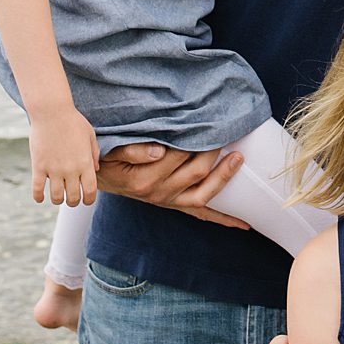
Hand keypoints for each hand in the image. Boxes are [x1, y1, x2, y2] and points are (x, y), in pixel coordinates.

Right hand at [28, 106, 99, 206]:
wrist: (52, 111)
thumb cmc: (73, 121)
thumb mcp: (90, 135)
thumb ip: (94, 154)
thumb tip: (94, 171)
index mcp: (85, 163)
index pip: (89, 191)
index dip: (88, 200)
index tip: (86, 200)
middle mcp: (70, 169)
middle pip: (72, 198)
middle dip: (73, 201)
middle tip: (71, 198)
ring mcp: (53, 169)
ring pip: (56, 197)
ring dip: (58, 200)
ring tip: (58, 195)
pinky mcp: (38, 166)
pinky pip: (37, 190)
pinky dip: (39, 197)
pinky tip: (40, 197)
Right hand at [93, 142, 249, 226]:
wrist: (101, 178)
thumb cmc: (108, 159)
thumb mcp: (112, 151)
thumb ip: (133, 150)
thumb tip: (159, 151)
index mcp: (144, 180)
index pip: (178, 156)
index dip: (194, 137)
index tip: (207, 120)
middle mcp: (159, 194)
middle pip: (195, 172)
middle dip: (212, 151)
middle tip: (225, 131)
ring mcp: (169, 202)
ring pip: (203, 195)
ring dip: (223, 178)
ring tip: (239, 158)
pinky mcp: (175, 205)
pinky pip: (201, 214)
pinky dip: (223, 218)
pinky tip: (243, 223)